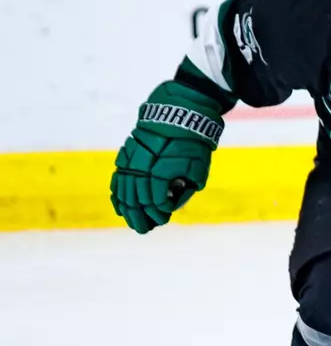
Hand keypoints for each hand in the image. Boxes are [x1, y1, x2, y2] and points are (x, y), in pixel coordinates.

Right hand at [110, 93, 222, 232]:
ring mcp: (132, 159)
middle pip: (136, 197)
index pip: (155, 198)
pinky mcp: (126, 154)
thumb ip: (185, 189)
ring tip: (131, 221)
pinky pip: (118, 177)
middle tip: (142, 230)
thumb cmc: (193, 145)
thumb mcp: (198, 169)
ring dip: (126, 208)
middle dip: (139, 216)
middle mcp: (143, 165)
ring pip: (124, 188)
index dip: (158, 211)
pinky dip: (117, 192)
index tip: (162, 219)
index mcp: (162, 170)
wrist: (178, 115)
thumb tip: (171, 206)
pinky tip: (119, 205)